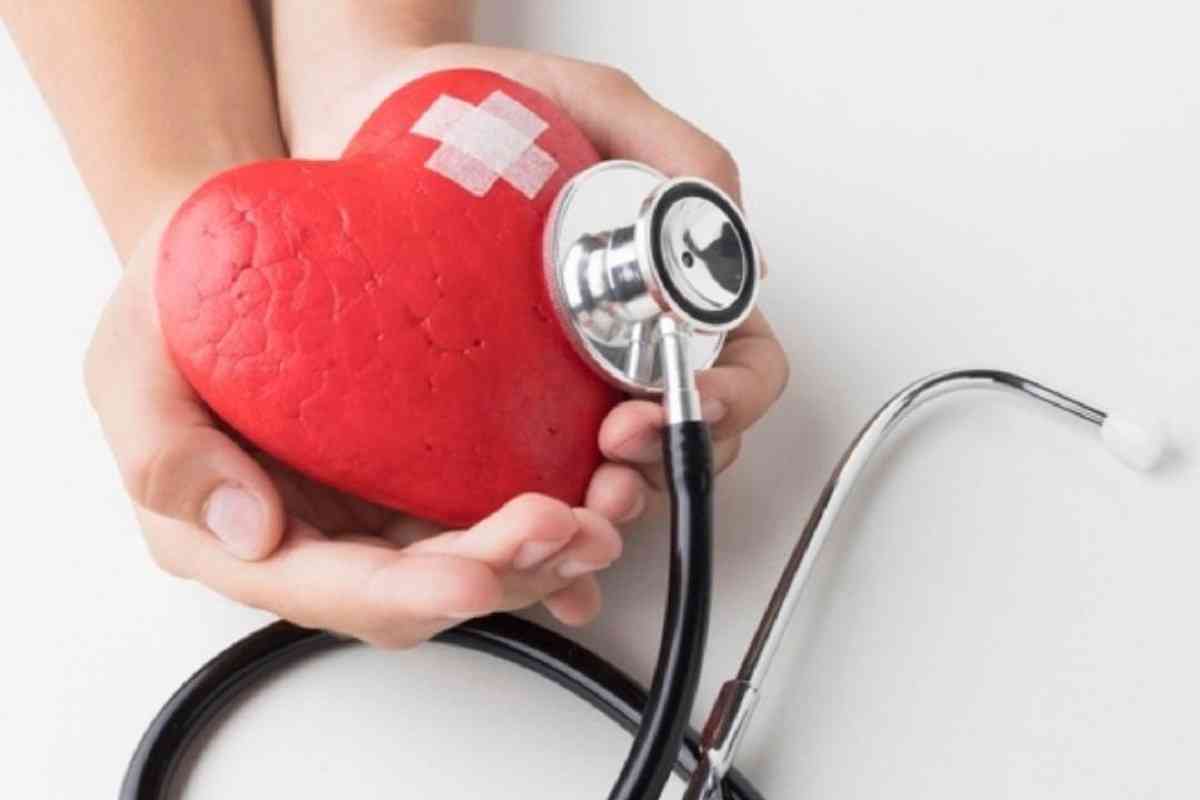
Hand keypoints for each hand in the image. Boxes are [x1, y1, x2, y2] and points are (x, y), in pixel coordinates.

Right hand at [84, 198, 622, 647]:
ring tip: (606, 512)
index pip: (331, 588)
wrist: (225, 248)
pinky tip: (601, 490)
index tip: (473, 574)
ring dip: (545, 553)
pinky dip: (552, 511)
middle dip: (503, 573)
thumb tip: (247, 530)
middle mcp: (319, 537)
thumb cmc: (173, 303)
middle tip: (570, 529)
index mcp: (240, 536)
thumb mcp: (131, 362)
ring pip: (472, 560)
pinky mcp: (423, 470)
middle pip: (420, 587)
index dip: (407, 591)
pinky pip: (493, 507)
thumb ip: (163, 451)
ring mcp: (376, 507)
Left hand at [275, 40, 789, 525]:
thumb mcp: (592, 105)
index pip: (742, 363)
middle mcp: (624, 346)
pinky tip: (540, 531)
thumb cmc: (486, 108)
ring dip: (616, 502)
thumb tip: (725, 221)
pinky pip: (542, 484)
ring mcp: (562, 389)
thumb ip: (669, 149)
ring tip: (585, 500)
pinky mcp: (496, 417)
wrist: (371, 125)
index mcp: (668, 290)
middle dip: (669, 463)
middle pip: (690, 436)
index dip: (732, 395)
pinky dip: (553, 522)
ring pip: (623, 474)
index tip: (683, 397)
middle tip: (620, 451)